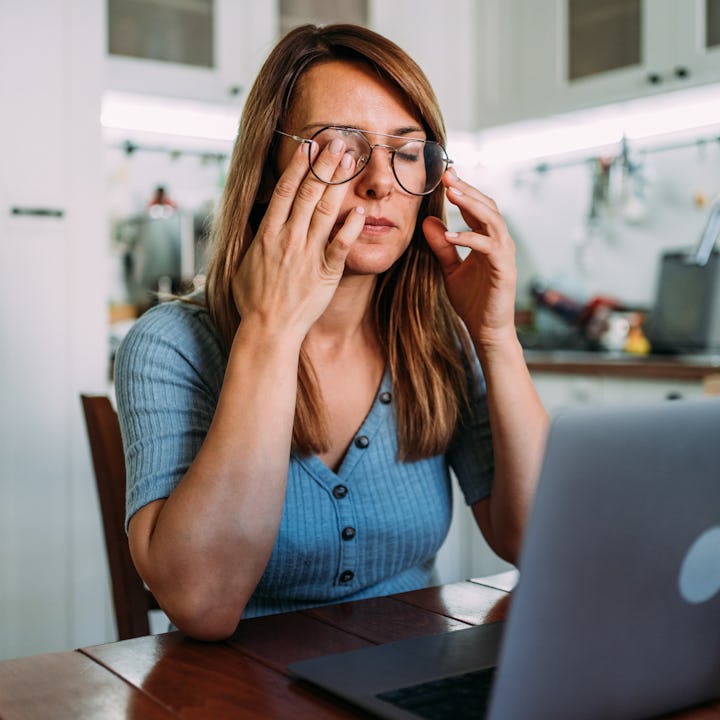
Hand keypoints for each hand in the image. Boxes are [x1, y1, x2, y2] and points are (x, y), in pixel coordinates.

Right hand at [232, 140, 365, 340]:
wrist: (268, 329)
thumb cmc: (253, 300)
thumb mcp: (241, 263)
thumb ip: (250, 237)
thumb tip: (252, 217)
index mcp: (267, 233)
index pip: (284, 191)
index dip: (298, 166)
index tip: (308, 146)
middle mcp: (288, 238)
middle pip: (308, 193)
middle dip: (324, 165)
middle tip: (338, 142)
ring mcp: (308, 254)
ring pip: (325, 211)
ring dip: (338, 184)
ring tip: (350, 162)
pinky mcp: (325, 273)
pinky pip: (341, 245)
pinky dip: (350, 226)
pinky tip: (360, 210)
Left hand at [422, 170, 516, 348]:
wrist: (486, 330)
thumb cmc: (473, 300)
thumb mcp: (450, 269)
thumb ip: (441, 246)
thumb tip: (427, 222)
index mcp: (488, 239)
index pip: (477, 207)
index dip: (462, 190)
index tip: (444, 175)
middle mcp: (500, 242)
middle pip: (487, 206)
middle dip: (467, 189)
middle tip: (447, 176)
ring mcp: (504, 255)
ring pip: (493, 220)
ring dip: (472, 205)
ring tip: (451, 194)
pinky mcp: (504, 270)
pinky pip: (488, 247)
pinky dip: (470, 238)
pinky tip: (451, 234)